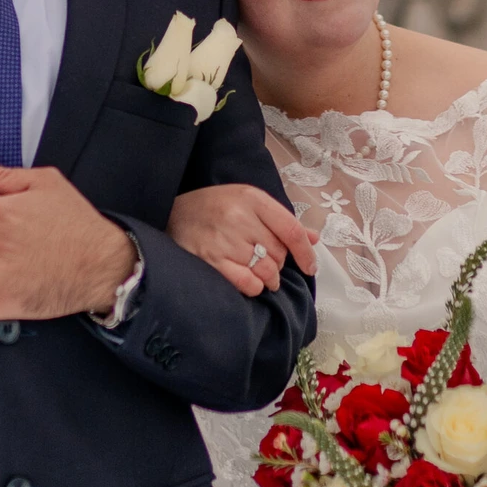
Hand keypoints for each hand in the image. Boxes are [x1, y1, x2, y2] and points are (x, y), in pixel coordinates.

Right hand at [168, 184, 317, 297]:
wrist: (172, 214)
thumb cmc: (215, 208)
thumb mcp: (248, 202)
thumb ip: (280, 220)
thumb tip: (313, 239)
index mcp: (252, 199)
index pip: (291, 230)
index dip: (305, 253)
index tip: (310, 267)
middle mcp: (239, 217)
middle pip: (279, 254)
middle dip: (278, 263)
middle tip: (266, 260)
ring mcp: (224, 240)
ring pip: (266, 271)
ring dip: (268, 278)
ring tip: (260, 273)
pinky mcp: (211, 260)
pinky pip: (247, 283)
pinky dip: (254, 287)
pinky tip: (249, 281)